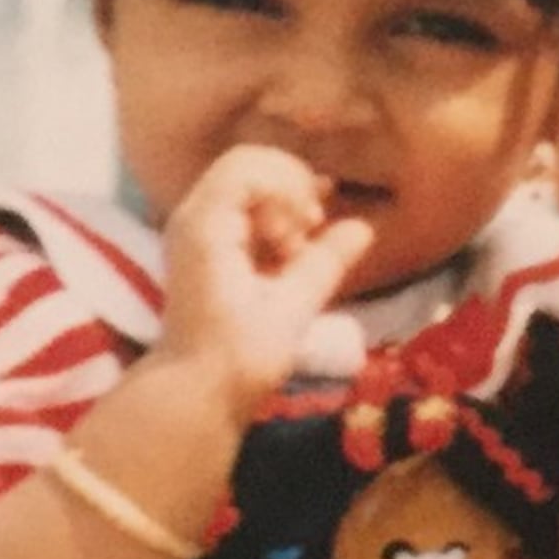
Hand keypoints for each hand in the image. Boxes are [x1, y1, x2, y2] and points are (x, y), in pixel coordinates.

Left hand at [152, 143, 370, 416]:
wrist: (194, 393)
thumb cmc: (239, 357)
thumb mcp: (290, 310)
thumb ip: (325, 262)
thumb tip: (364, 227)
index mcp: (207, 227)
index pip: (250, 167)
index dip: (290, 184)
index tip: (310, 225)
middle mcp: (194, 218)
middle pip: (248, 165)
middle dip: (290, 188)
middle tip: (310, 229)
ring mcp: (197, 231)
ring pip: (247, 184)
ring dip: (284, 205)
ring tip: (301, 246)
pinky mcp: (207, 247)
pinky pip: (243, 209)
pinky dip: (274, 220)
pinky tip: (294, 250)